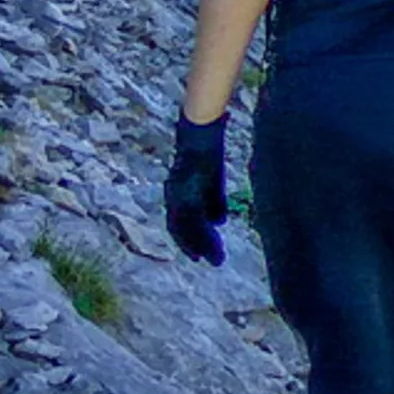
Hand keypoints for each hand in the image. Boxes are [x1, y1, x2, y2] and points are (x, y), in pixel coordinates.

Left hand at [163, 116, 230, 266]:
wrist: (202, 133)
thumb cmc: (205, 150)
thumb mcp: (211, 179)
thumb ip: (214, 201)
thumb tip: (219, 222)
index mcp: (178, 194)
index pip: (180, 223)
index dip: (189, 240)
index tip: (200, 255)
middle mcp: (174, 195)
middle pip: (181, 227)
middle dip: (193, 245)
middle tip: (203, 260)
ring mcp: (179, 191)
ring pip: (186, 225)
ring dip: (200, 241)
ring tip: (212, 256)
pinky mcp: (187, 187)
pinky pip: (193, 214)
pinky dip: (203, 224)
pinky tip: (215, 236)